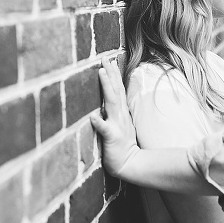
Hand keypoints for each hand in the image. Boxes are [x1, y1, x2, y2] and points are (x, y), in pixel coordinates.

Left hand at [90, 56, 139, 177]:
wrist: (131, 165)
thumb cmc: (123, 146)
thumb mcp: (121, 125)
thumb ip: (115, 112)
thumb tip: (109, 100)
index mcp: (121, 112)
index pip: (118, 89)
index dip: (114, 74)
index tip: (109, 60)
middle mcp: (120, 115)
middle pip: (116, 90)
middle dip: (110, 73)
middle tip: (104, 58)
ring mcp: (117, 125)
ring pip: (112, 102)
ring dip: (107, 87)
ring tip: (101, 72)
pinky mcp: (112, 138)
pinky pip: (105, 129)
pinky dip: (99, 122)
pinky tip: (92, 116)